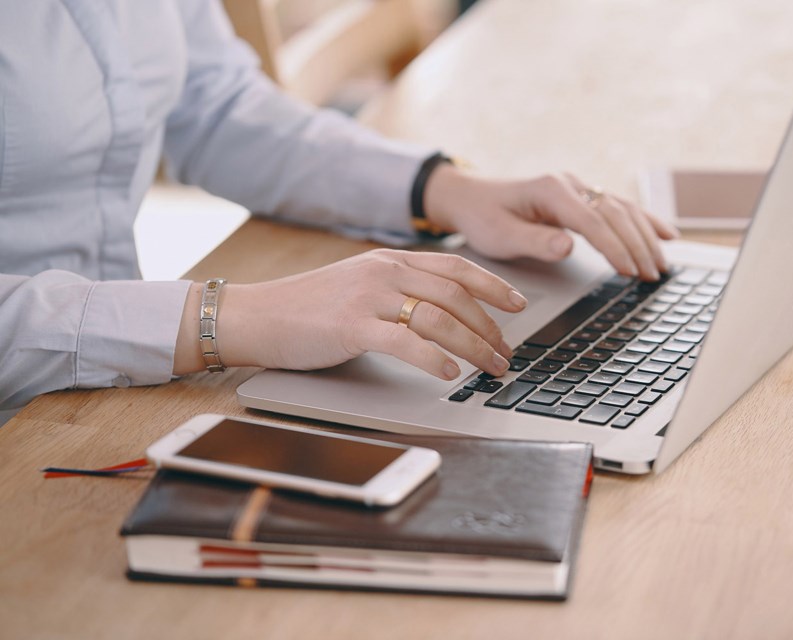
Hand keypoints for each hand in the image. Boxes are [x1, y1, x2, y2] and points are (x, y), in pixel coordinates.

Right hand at [174, 249, 526, 379]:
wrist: (257, 315)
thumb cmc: (308, 307)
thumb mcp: (360, 285)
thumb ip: (398, 289)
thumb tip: (443, 314)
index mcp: (390, 260)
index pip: (456, 267)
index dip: (493, 285)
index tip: (519, 304)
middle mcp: (385, 272)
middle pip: (456, 296)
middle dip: (490, 327)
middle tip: (507, 353)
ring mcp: (369, 297)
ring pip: (439, 318)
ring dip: (474, 346)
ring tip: (491, 367)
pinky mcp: (352, 326)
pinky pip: (405, 342)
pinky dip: (434, 358)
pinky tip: (451, 373)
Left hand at [423, 165, 678, 279]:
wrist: (471, 197)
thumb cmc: (483, 217)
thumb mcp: (500, 236)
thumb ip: (534, 241)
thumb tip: (568, 246)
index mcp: (550, 190)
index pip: (592, 221)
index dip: (614, 247)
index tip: (629, 271)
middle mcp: (569, 184)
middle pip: (615, 213)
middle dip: (637, 245)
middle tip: (652, 275)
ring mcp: (578, 188)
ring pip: (623, 209)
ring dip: (645, 237)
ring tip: (661, 266)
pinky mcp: (582, 197)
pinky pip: (620, 208)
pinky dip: (645, 221)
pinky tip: (667, 235)